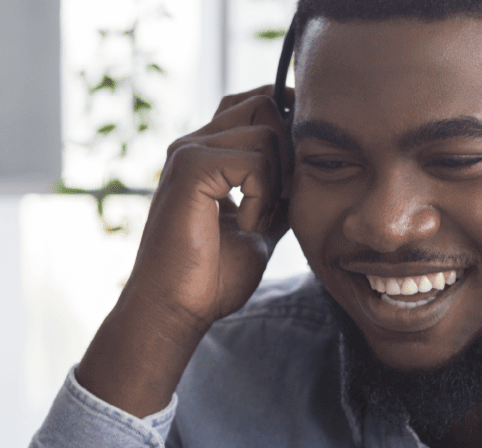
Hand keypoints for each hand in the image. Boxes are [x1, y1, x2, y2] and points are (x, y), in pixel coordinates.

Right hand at [128, 84, 291, 332]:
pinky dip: (263, 197)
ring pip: (266, 131)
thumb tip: (308, 177)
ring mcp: (188, 152)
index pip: (252, 104)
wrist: (174, 309)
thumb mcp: (259, 229)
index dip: (284, 121)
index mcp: (205, 155)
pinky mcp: (191, 168)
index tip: (299, 167)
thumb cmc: (209, 279)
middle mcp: (193, 145)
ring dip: (277, 180)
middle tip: (280, 201)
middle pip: (263, 103)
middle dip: (288, 150)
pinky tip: (246, 225)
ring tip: (259, 220)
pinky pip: (255, 160)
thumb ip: (276, 197)